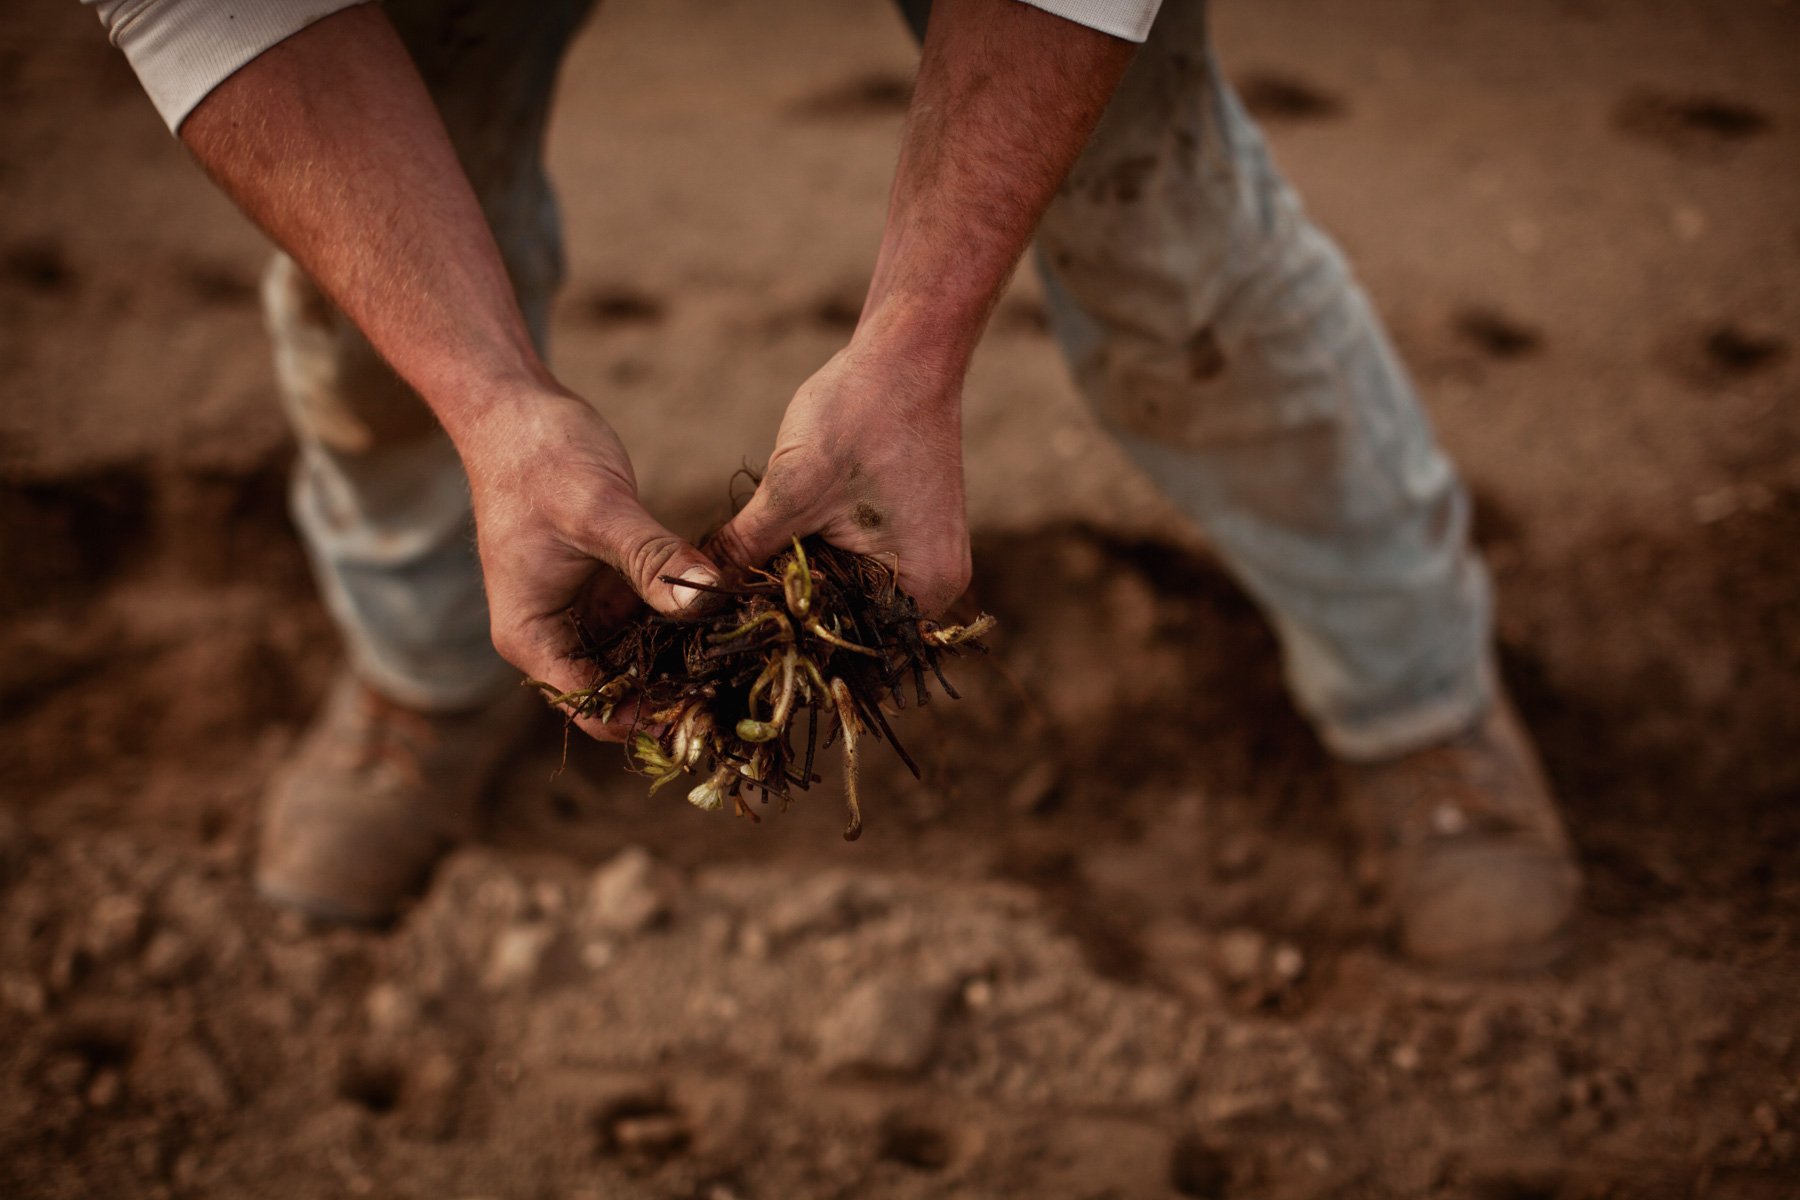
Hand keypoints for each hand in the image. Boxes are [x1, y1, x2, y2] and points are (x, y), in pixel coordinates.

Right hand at [461, 387, 718, 738]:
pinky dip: (680, 622)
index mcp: (532, 636)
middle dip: (674, 696)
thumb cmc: (540, 459)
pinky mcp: (602, 587)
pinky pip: (645, 620)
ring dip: (682, 660)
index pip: (593, 708)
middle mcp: (551, 636)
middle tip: (743, 693)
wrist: (514, 410)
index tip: (708, 714)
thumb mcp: (601, 512)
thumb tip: (708, 600)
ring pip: (637, 659)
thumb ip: (653, 560)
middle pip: (618, 694)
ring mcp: (577, 612)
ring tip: (746, 662)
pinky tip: (730, 616)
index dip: (649, 721)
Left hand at [710, 337, 970, 615]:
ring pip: (849, 592)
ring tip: (751, 579)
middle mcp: (934, 587)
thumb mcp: (790, 491)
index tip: (739, 641)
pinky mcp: (911, 534)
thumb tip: (694, 590)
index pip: (847, 643)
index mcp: (923, 589)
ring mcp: (926, 558)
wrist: (906, 353)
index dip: (790, 641)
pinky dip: (823, 557)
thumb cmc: (860, 415)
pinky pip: (860, 564)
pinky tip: (785, 544)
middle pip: (849, 623)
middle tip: (733, 614)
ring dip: (805, 582)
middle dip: (794, 612)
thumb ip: (744, 548)